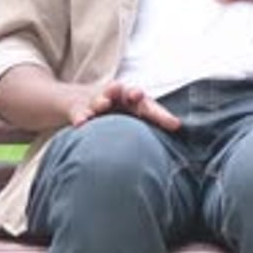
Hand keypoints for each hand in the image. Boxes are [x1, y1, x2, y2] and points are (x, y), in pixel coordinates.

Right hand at [67, 81, 181, 130]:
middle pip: (128, 94)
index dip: (162, 116)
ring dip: (103, 99)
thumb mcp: (131, 120)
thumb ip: (147, 134)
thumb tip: (174, 158)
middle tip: (137, 95)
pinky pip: (80, 112)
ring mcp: (98, 100)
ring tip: (104, 103)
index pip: (151, 107)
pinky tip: (82, 123)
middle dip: (133, 94)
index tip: (175, 125)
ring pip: (101, 98)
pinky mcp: (78, 107)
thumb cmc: (114, 114)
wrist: (78, 100)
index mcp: (135, 103)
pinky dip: (81, 116)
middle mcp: (118, 97)